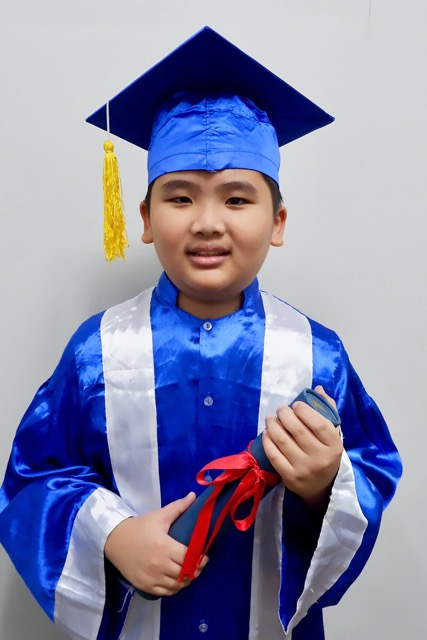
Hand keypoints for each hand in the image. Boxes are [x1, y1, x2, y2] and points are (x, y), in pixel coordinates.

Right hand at [104, 492, 207, 595]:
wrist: (115, 539)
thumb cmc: (140, 527)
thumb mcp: (159, 516)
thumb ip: (178, 507)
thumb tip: (193, 495)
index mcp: (165, 546)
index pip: (189, 557)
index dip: (200, 558)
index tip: (204, 555)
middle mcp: (159, 564)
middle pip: (185, 573)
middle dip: (195, 569)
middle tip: (198, 564)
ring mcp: (151, 577)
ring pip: (177, 585)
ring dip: (185, 580)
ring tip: (188, 572)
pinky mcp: (145, 586)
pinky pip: (165, 592)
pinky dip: (174, 588)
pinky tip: (176, 580)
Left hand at [262, 386, 342, 511]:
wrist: (321, 488)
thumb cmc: (325, 453)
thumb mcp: (333, 435)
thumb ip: (327, 411)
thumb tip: (318, 389)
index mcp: (334, 445)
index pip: (319, 424)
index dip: (305, 411)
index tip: (295, 405)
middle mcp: (320, 458)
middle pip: (298, 430)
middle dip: (284, 415)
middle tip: (280, 410)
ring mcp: (304, 469)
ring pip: (283, 441)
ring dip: (273, 425)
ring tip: (270, 419)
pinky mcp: (290, 477)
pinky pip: (274, 455)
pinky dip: (267, 441)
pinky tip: (267, 433)